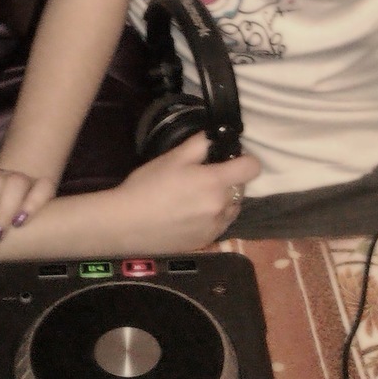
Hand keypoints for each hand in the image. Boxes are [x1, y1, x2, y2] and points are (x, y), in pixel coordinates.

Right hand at [111, 133, 260, 249]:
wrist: (125, 224)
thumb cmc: (148, 186)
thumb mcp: (173, 158)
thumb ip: (199, 144)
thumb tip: (215, 136)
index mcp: (215, 183)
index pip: (252, 168)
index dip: (245, 159)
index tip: (231, 158)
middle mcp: (221, 207)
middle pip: (240, 188)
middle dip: (228, 180)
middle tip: (204, 176)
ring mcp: (215, 227)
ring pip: (232, 208)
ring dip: (223, 200)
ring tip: (197, 197)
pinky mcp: (206, 242)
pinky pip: (220, 224)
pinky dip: (213, 217)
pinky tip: (191, 214)